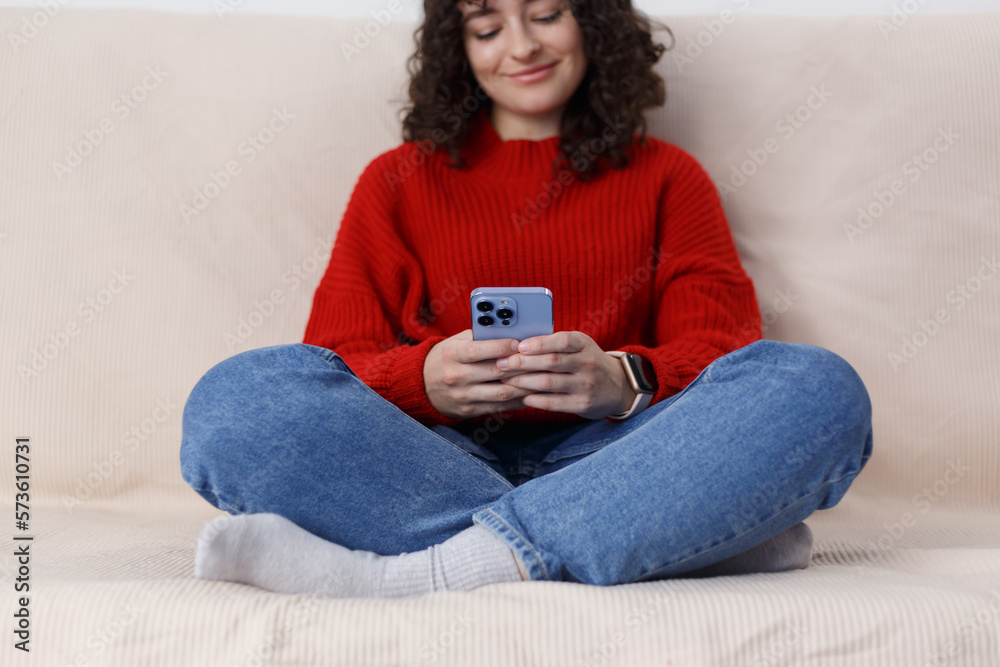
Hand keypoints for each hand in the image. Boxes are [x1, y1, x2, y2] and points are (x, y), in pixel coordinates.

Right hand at [423, 330, 534, 418]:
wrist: (422, 385)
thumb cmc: (447, 357)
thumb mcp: (456, 342)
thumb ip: (480, 337)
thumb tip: (511, 331)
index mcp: (452, 355)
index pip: (478, 350)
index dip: (500, 347)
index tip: (519, 343)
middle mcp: (456, 377)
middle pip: (495, 372)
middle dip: (521, 366)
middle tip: (541, 360)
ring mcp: (463, 396)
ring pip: (501, 393)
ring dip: (525, 386)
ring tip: (541, 378)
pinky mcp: (469, 410)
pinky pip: (499, 407)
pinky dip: (517, 400)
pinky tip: (531, 393)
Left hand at [496, 331, 635, 419]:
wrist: (618, 386)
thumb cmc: (588, 361)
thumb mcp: (580, 345)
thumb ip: (555, 343)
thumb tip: (519, 342)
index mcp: (583, 344)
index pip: (561, 341)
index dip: (539, 343)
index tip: (518, 346)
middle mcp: (587, 363)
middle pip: (551, 362)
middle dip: (522, 363)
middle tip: (502, 364)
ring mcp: (586, 385)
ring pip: (548, 383)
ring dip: (523, 381)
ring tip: (506, 380)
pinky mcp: (583, 404)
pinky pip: (553, 403)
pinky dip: (535, 399)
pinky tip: (522, 396)